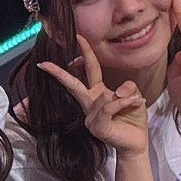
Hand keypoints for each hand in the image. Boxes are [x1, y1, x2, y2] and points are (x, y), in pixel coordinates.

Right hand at [37, 36, 148, 155]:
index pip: (89, 69)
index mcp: (97, 93)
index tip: (77, 37)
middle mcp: (90, 104)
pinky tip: (135, 103)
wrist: (135, 144)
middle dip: (59, 73)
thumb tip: (118, 90)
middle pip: (73, 83)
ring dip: (125, 98)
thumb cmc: (133, 120)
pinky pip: (108, 106)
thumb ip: (127, 86)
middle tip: (44, 63)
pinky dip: (123, 103)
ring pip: (104, 96)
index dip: (84, 52)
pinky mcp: (97, 126)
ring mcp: (91, 117)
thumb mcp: (134, 95)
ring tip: (137, 103)